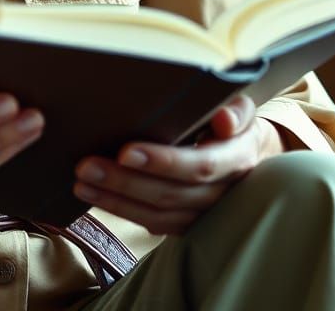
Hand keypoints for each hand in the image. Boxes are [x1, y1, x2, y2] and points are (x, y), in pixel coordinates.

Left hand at [73, 94, 284, 234]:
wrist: (253, 158)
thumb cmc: (237, 124)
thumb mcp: (242, 109)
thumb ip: (235, 110)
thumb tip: (224, 120)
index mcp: (236, 160)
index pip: (199, 165)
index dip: (164, 162)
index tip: (125, 152)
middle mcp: (222, 194)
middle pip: (170, 194)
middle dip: (125, 182)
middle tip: (86, 166)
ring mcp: (204, 214)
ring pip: (158, 215)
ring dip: (116, 201)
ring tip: (81, 184)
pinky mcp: (188, 223)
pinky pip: (154, 224)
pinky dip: (123, 212)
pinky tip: (95, 198)